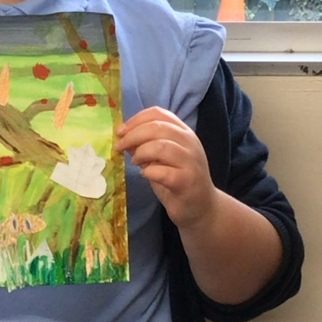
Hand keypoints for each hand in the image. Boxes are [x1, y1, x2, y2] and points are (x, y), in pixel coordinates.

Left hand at [117, 106, 217, 233]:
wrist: (202, 208)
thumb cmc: (178, 180)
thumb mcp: (161, 158)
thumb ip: (146, 145)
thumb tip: (124, 137)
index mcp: (184, 132)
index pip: (159, 113)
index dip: (136, 119)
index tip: (121, 131)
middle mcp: (190, 143)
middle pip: (158, 127)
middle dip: (133, 135)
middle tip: (120, 146)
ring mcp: (191, 162)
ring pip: (161, 146)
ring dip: (141, 153)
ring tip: (135, 162)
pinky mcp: (187, 181)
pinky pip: (162, 171)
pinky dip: (148, 172)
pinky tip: (145, 175)